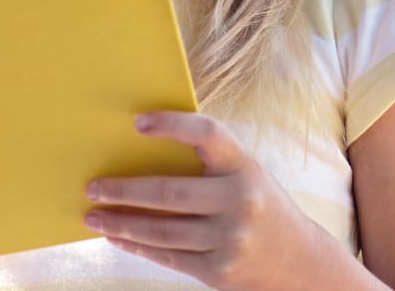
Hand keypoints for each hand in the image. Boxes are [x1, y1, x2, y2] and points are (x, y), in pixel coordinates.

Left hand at [83, 112, 327, 290]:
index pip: (207, 133)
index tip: (137, 122)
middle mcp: (240, 201)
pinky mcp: (220, 272)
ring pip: (162, 231)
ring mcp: (231, 240)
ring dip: (121, 222)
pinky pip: (168, 257)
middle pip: (169, 193)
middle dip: (124, 190)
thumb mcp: (245, 173)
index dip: (172, 125)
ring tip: (93, 214)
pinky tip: (117, 235)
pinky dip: (138, 245)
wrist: (302, 265)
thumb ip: (207, 162)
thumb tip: (140, 149)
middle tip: (92, 186)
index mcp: (244, 165)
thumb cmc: (259, 204)